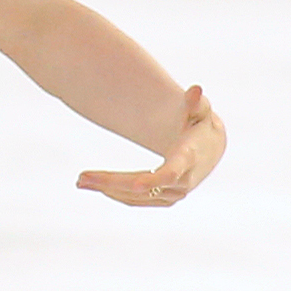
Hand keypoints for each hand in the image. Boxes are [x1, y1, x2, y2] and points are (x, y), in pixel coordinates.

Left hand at [77, 86, 223, 207]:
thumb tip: (196, 90)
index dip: (154, 180)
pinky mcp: (164, 199)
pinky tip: (96, 185)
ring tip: (80, 181)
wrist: (209, 150)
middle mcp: (182, 182)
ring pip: (135, 197)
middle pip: (143, 187)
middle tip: (81, 178)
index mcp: (189, 159)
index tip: (136, 185)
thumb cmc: (200, 125)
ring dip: (106, 189)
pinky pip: (136, 201)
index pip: (171, 173)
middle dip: (111, 183)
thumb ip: (196, 103)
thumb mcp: (201, 111)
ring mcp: (173, 194)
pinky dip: (115, 194)